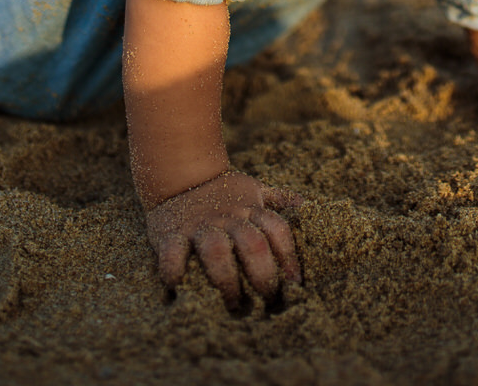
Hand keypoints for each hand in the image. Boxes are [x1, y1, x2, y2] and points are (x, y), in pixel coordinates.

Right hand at [145, 168, 302, 308]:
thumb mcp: (252, 189)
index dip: (288, 257)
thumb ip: (278, 199)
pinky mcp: (171, 233)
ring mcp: (200, 225)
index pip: (277, 230)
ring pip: (216, 250)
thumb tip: (306, 207)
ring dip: (226, 279)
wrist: (179, 174)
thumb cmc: (222, 191)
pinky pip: (173, 252)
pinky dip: (174, 269)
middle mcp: (227, 217)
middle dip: (262, 274)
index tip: (294, 284)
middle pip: (252, 243)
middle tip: (266, 300)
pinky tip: (179, 286)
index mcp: (249, 208)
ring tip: (233, 303)